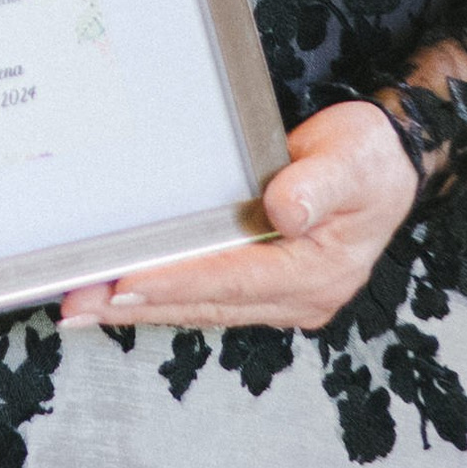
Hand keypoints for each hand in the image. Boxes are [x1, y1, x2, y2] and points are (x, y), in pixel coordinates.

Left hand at [58, 98, 419, 336]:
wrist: (387, 165)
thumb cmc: (369, 160)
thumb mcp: (353, 159)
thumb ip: (318, 184)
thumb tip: (283, 211)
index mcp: (319, 270)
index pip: (235, 279)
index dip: (178, 281)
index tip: (127, 283)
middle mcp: (299, 295)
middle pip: (207, 302)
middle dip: (139, 304)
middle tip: (79, 302)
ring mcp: (281, 297)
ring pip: (200, 307)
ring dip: (141, 307)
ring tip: (83, 305)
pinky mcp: (264, 287)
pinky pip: (206, 298)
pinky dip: (163, 297)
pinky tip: (123, 296)